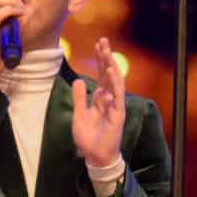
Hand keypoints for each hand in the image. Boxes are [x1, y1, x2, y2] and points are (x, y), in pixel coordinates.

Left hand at [71, 38, 125, 168]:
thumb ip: (79, 98)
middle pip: (109, 74)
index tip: (98, 45)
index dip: (100, 60)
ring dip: (112, 66)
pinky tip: (113, 72)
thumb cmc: (88, 138)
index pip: (102, 74)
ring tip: (107, 52)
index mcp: (100, 98)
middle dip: (106, 57)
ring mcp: (115, 105)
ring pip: (115, 82)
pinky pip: (118, 96)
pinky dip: (115, 84)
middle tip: (103, 40)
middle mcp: (109, 99)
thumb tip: (79, 80)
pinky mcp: (118, 114)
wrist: (95, 156)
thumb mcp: (78, 115)